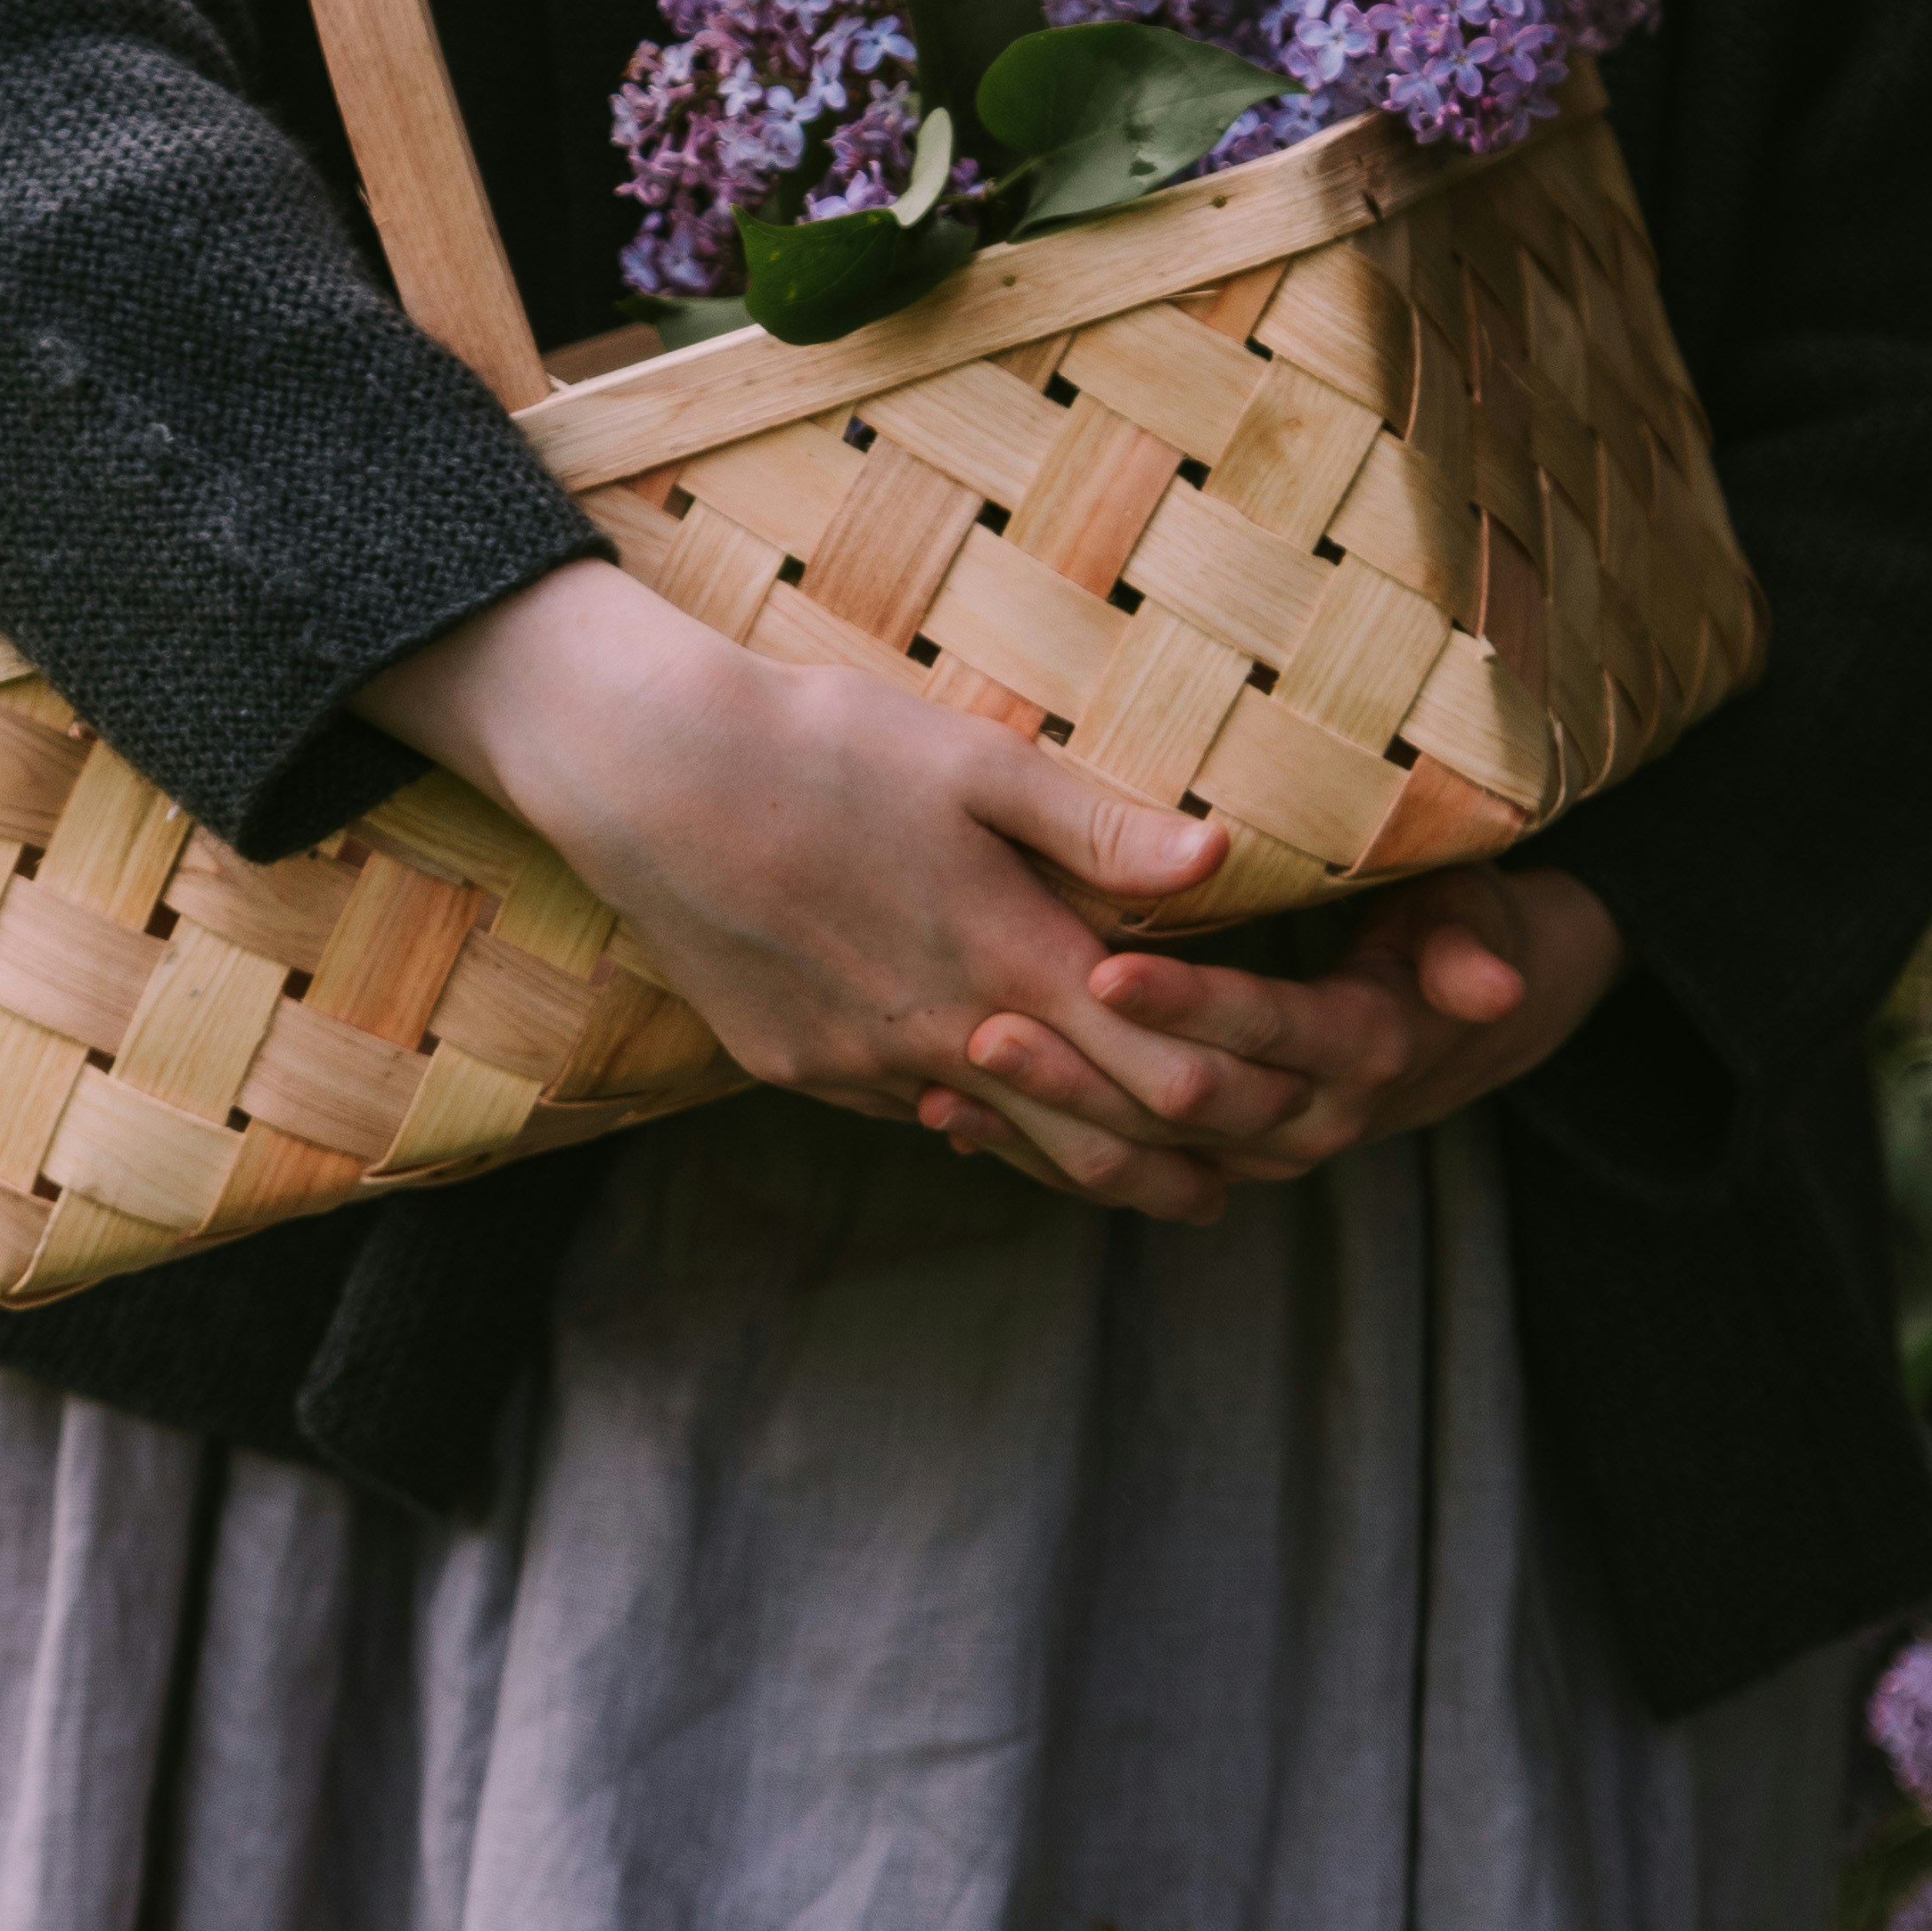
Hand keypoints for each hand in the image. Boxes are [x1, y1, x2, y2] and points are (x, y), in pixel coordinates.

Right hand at [364, 564, 1290, 1219]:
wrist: (645, 772)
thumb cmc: (823, 742)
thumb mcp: (974, 760)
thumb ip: (1099, 827)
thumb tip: (1223, 860)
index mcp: (1007, 957)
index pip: (1154, 1074)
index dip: (1229, 1111)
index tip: (1286, 1126)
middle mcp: (941, 1035)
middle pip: (1086, 1141)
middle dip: (1170, 1168)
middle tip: (1234, 1188)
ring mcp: (859, 1064)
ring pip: (996, 1139)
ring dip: (1073, 1158)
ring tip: (1142, 1176)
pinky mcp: (791, 1065)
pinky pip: (908, 1112)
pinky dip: (971, 1119)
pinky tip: (997, 1107)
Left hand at [935, 860, 1625, 1187]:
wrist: (1457, 1027)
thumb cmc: (1455, 929)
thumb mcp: (1478, 918)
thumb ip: (1472, 945)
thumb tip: (1492, 986)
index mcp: (1363, 1049)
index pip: (1266, 1031)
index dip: (1190, 1004)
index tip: (1107, 968)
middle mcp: (1307, 1119)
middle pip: (1186, 1107)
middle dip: (1084, 1072)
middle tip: (989, 1031)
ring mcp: (1254, 1149)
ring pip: (1141, 1151)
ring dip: (1042, 1122)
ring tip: (946, 1081)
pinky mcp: (1210, 1157)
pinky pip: (1121, 1164)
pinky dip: (1039, 1146)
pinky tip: (953, 1119)